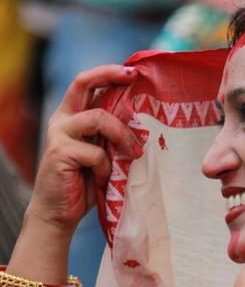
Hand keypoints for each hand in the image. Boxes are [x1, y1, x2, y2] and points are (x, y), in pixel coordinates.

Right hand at [30, 65, 141, 232]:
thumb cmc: (84, 186)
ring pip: (98, 118)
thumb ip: (112, 138)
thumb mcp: (103, 156)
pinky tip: (103, 180)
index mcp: (72, 117)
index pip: (88, 83)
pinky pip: (96, 153)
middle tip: (133, 78)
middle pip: (83, 82)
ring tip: (134, 153)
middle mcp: (63, 120)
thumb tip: (143, 124)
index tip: (133, 73)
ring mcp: (59, 134)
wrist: (59, 214)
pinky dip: (106, 168)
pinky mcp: (60, 152)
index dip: (109, 73)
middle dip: (110, 75)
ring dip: (122, 135)